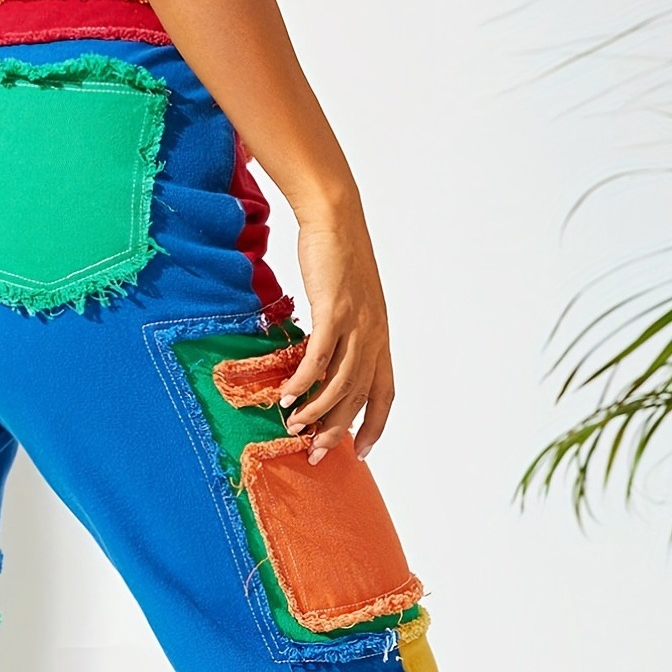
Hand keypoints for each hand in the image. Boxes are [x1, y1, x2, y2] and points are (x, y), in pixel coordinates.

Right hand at [280, 208, 394, 464]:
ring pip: (340, 382)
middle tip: (316, 453)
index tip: (360, 452)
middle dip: (337, 430)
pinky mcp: (334, 310)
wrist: (336, 218)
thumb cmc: (338, 260)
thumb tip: (322, 367)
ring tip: (294, 427)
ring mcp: (357, 324)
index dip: (375, 425)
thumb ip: (342, 337)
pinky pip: (319, 357)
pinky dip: (303, 380)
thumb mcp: (348, 305)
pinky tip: (286, 394)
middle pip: (359, 396)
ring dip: (316, 410)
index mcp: (380, 337)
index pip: (384, 393)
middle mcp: (374, 335)